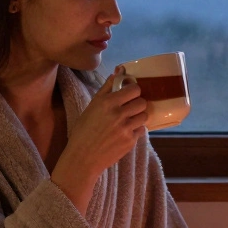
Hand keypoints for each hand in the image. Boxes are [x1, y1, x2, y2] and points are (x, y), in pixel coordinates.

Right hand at [51, 68, 147, 205]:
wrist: (83, 157)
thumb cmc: (84, 130)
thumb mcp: (92, 105)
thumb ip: (107, 88)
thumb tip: (120, 70)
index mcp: (107, 102)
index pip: (134, 89)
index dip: (134, 90)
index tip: (130, 94)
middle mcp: (118, 114)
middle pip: (142, 101)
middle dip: (138, 103)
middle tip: (130, 107)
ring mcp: (125, 128)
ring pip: (144, 115)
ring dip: (139, 116)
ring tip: (129, 119)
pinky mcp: (130, 141)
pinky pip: (142, 129)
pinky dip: (136, 129)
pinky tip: (126, 131)